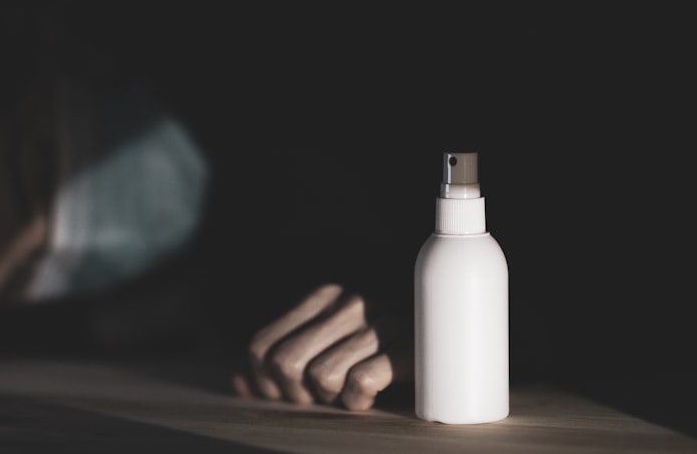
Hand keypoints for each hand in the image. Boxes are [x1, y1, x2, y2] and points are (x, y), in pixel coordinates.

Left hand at [232, 283, 411, 410]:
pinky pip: (360, 385)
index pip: (261, 346)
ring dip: (331, 399)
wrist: (457, 310)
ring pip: (320, 377)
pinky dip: (359, 403)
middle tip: (320, 400)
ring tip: (349, 393)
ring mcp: (379, 322)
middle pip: (284, 363)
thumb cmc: (386, 333)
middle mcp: (346, 302)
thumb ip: (285, 349)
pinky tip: (371, 397)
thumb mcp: (332, 331)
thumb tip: (239, 381)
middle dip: (296, 396)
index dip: (265, 384)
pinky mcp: (408, 346)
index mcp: (321, 295)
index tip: (287, 396)